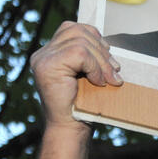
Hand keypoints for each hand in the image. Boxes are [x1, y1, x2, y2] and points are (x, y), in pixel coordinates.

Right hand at [29, 22, 122, 158]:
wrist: (70, 129)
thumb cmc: (83, 106)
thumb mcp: (88, 75)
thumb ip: (90, 57)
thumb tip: (109, 42)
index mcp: (51, 52)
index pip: (73, 28)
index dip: (95, 38)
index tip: (109, 61)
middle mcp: (43, 53)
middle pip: (78, 31)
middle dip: (102, 51)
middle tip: (115, 72)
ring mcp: (42, 59)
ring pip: (80, 41)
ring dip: (101, 61)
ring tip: (109, 80)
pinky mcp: (46, 66)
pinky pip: (79, 53)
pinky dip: (94, 67)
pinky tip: (97, 82)